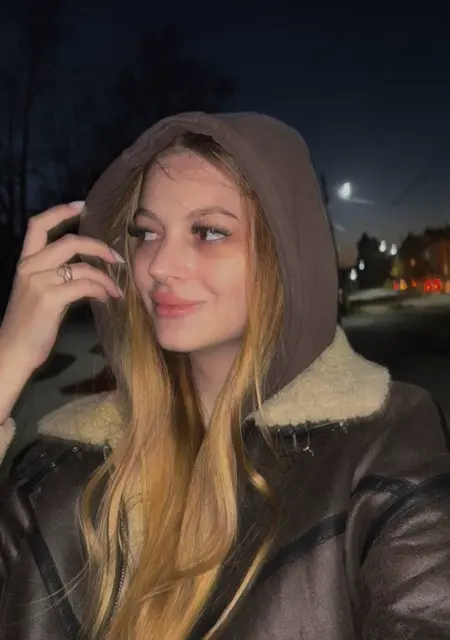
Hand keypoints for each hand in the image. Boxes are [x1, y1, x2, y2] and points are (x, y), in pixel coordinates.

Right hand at [0, 202, 124, 373]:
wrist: (14, 350)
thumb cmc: (29, 324)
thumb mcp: (37, 292)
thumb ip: (54, 275)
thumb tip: (86, 269)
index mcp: (24, 262)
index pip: (38, 226)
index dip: (60, 211)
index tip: (82, 205)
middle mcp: (29, 267)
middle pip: (69, 242)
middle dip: (98, 246)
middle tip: (117, 258)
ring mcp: (39, 282)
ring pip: (82, 267)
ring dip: (105, 277)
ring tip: (115, 289)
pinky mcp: (49, 299)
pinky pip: (84, 286)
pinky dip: (101, 290)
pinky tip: (106, 299)